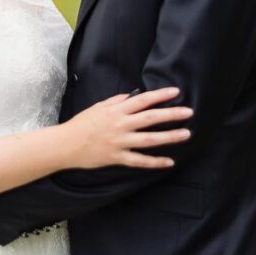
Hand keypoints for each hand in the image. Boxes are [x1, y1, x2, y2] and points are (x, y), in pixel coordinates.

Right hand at [65, 86, 192, 169]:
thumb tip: (132, 96)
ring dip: (169, 136)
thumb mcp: (98, 107)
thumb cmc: (81, 124)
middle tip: (189, 112)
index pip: (142, 100)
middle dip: (171, 114)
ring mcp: (119, 142)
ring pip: (148, 139)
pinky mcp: (116, 157)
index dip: (160, 96)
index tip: (175, 92)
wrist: (66, 144)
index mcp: (116, 110)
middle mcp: (120, 125)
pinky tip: (169, 162)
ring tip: (186, 134)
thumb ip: (116, 101)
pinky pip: (139, 161)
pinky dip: (154, 162)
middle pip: (150, 118)